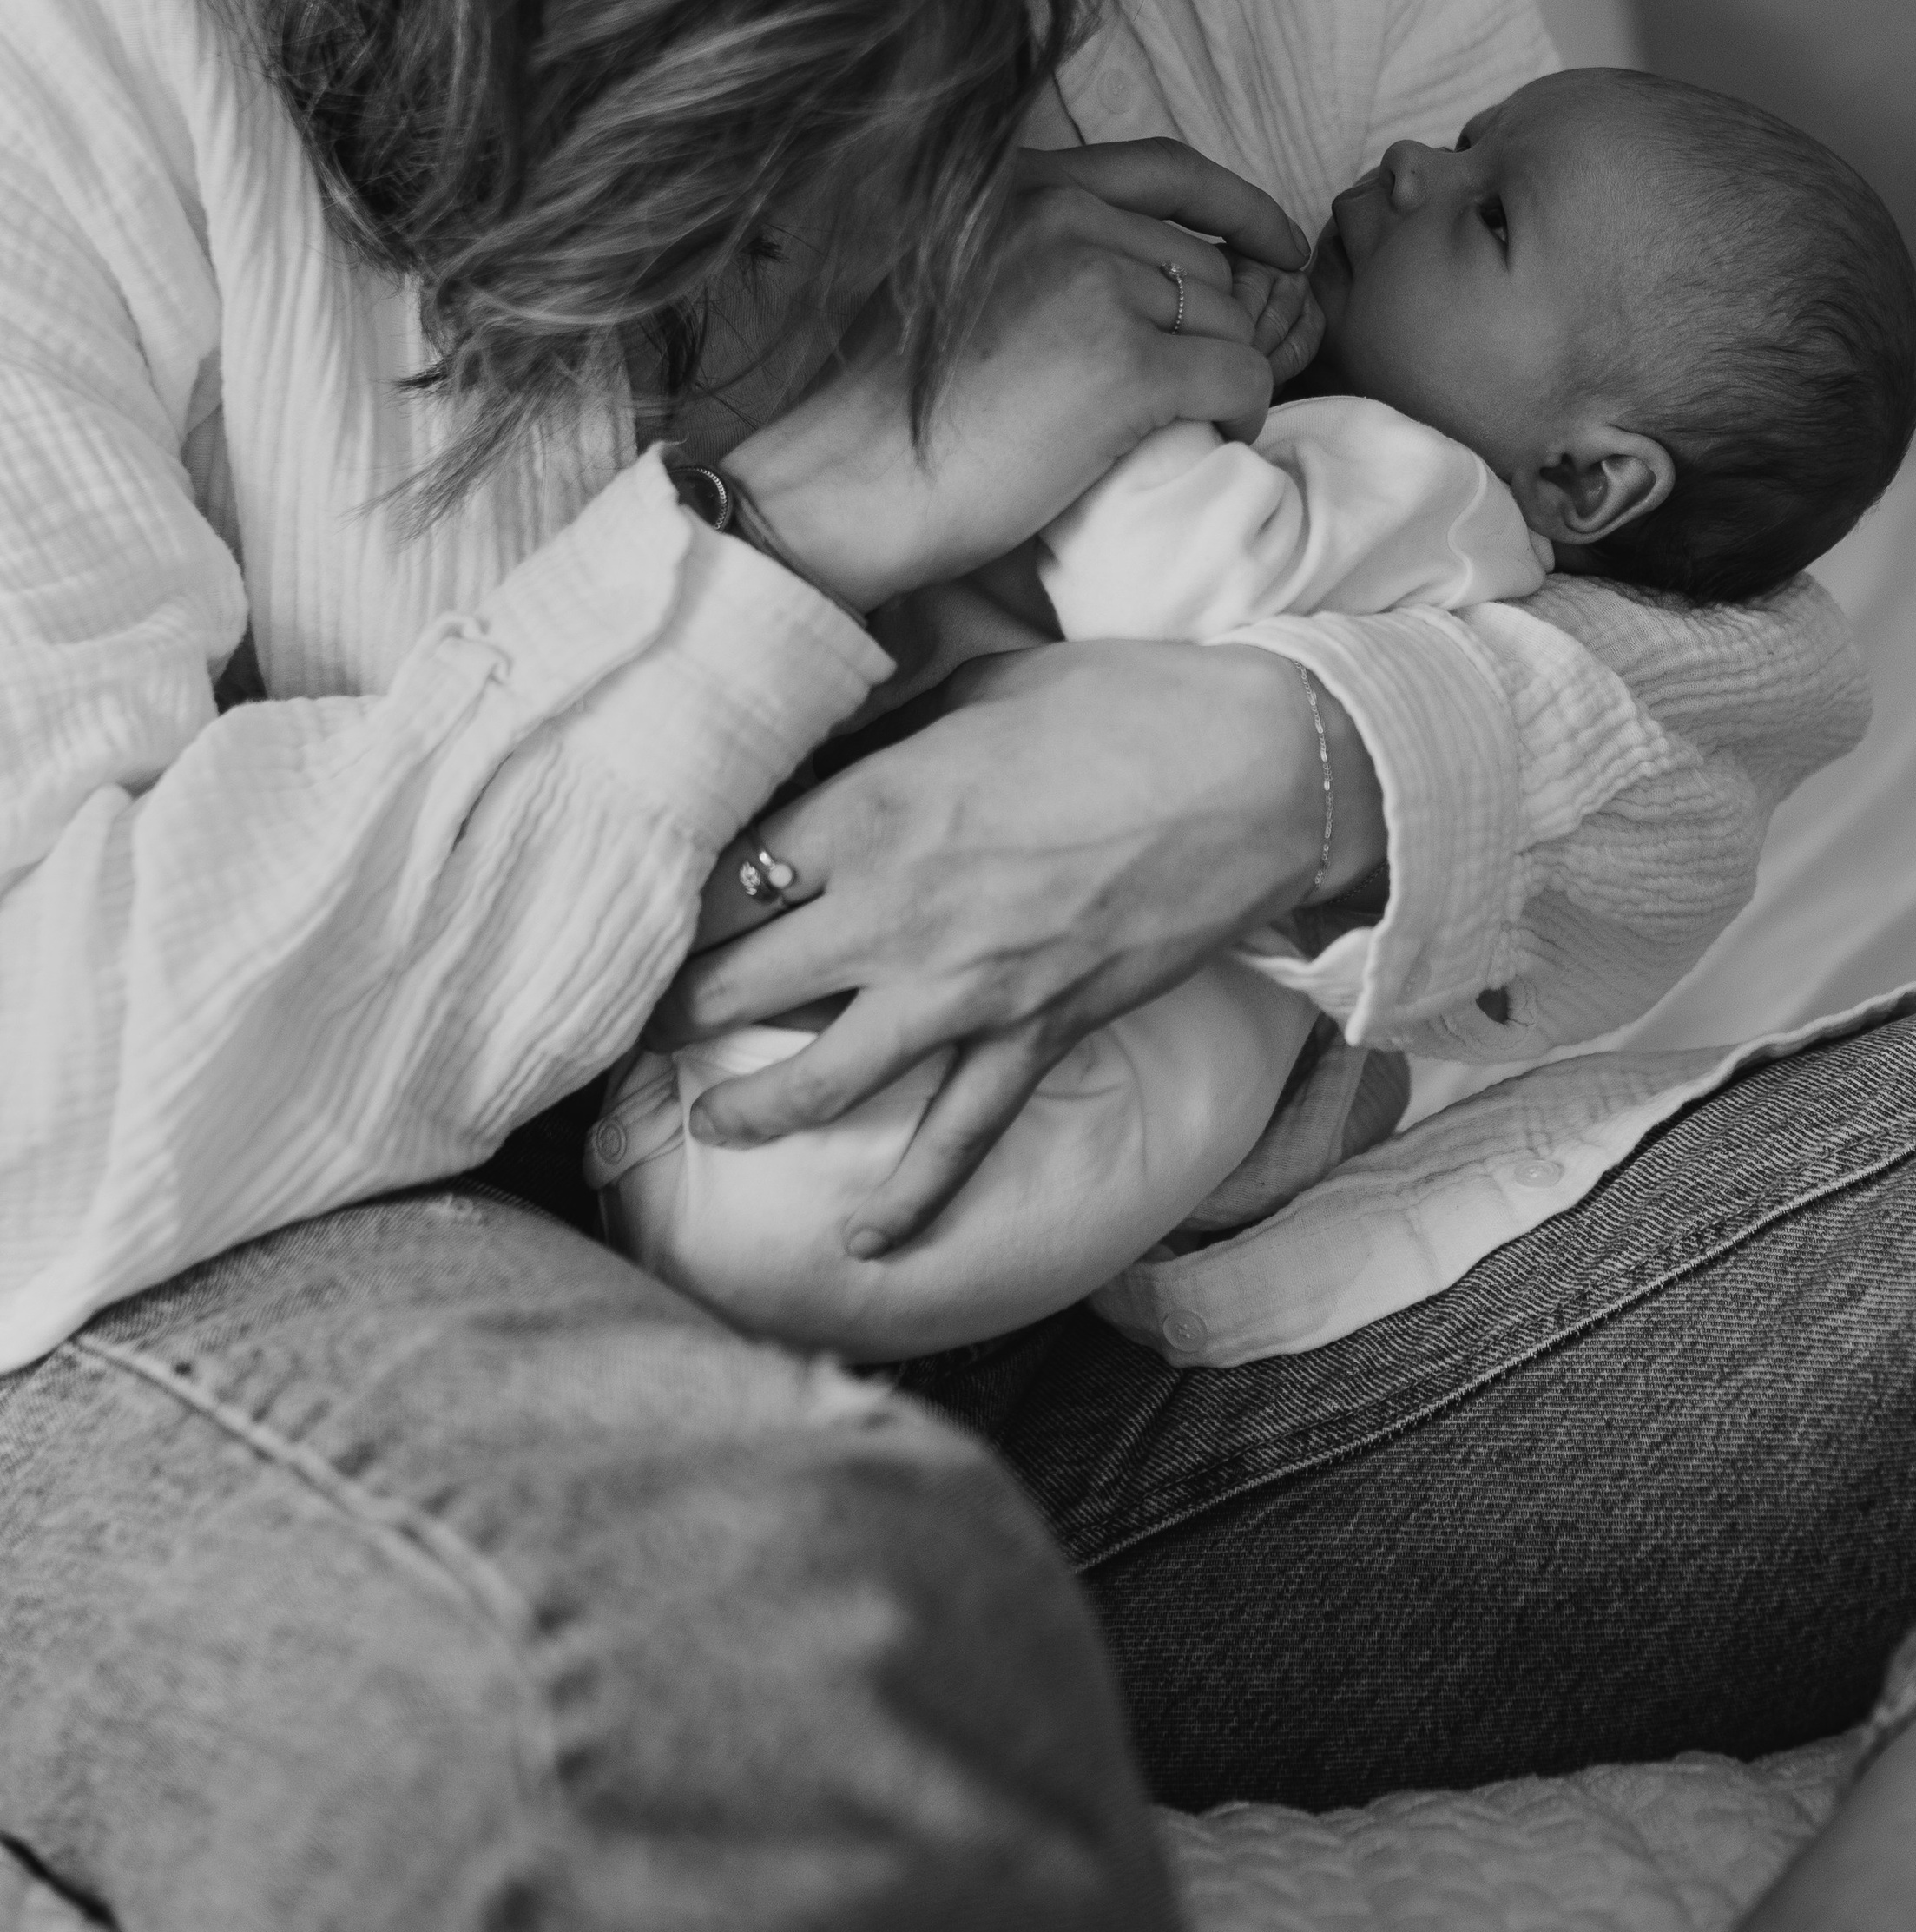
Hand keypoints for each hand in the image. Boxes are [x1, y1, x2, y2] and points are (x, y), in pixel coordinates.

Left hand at [649, 639, 1383, 1253]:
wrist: (1261, 770)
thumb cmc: (1123, 704)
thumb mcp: (978, 688)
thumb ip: (885, 732)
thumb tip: (826, 746)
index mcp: (870, 809)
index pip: (725, 878)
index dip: (672, 905)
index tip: (644, 917)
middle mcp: (895, 910)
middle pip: (736, 983)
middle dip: (673, 1012)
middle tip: (638, 1027)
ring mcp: (965, 988)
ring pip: (817, 1081)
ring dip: (747, 1112)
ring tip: (708, 1125)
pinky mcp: (1036, 1034)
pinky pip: (956, 1138)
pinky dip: (909, 1202)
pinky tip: (862, 1244)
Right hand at [733, 144, 1304, 609]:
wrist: (842, 486)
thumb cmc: (885, 409)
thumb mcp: (954, 282)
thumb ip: (1035, 251)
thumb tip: (1139, 272)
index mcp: (1017, 186)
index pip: (1166, 169)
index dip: (1238, 205)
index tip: (1276, 245)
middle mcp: (1061, 216)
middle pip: (1203, 261)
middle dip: (1215, 328)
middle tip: (1196, 389)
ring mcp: (1097, 285)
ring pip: (1230, 320)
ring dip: (1226, 376)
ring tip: (1183, 425)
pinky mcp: (1128, 365)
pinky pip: (1240, 376)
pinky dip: (1241, 414)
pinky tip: (1207, 440)